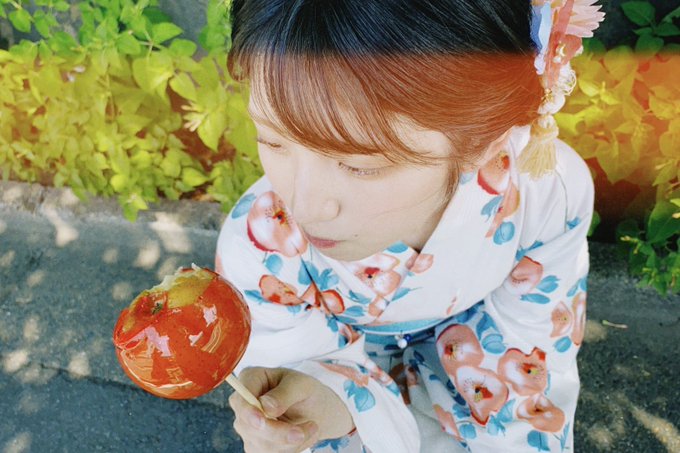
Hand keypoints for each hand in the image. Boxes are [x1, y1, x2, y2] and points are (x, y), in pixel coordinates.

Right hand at [229, 367, 354, 452]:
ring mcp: (246, 427)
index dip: (248, 411)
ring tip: (311, 427)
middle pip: (250, 426)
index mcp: (251, 379)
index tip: (261, 420)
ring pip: (261, 444)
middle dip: (278, 432)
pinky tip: (303, 435)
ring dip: (290, 441)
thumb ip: (284, 393)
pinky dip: (291, 448)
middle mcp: (243, 404)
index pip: (241, 398)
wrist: (313, 409)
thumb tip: (266, 406)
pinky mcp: (254, 445)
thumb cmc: (304, 390)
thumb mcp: (301, 384)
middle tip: (306, 430)